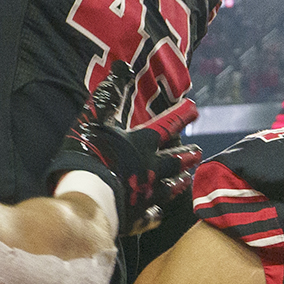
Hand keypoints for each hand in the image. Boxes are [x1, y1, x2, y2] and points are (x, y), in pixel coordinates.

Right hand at [50, 54, 200, 234]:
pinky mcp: (136, 217)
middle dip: (186, 154)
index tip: (194, 107)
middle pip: (175, 160)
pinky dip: (155, 213)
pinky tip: (159, 213)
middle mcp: (151, 169)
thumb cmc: (88, 153)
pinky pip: (150, 215)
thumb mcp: (95, 117)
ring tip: (186, 178)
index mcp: (142, 144)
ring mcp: (146, 195)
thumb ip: (109, 95)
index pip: (167, 125)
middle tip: (198, 151)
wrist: (86, 197)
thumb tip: (122, 67)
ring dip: (178, 181)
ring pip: (169, 187)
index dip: (181, 115)